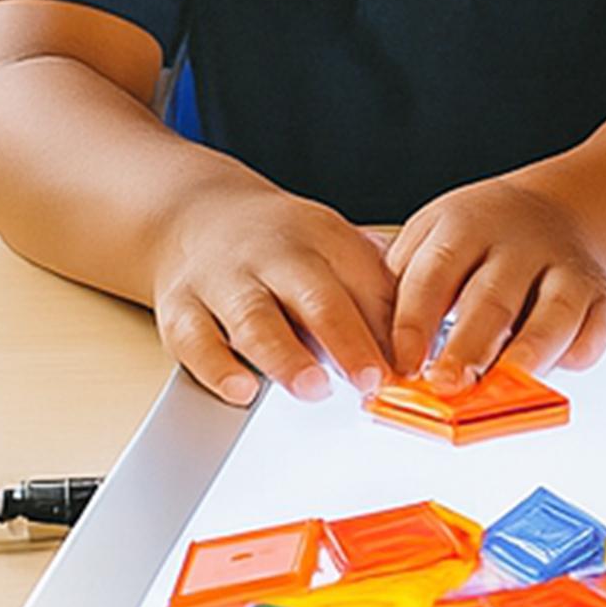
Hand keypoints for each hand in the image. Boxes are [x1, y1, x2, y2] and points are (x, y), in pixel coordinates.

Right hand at [151, 178, 398, 406]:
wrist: (197, 215)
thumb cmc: (280, 243)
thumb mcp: (334, 245)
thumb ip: (374, 285)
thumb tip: (424, 332)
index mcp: (322, 238)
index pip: (365, 280)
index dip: (390, 324)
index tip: (411, 363)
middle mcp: (273, 257)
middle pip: (315, 298)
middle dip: (347, 340)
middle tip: (371, 380)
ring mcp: (225, 282)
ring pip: (255, 320)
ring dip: (286, 357)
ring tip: (314, 389)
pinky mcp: (180, 309)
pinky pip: (195, 341)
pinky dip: (218, 368)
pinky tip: (243, 391)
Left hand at [386, 178, 605, 387]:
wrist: (550, 212)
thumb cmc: (475, 244)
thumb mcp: (428, 244)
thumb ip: (402, 294)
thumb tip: (368, 355)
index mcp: (464, 225)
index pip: (435, 274)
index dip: (415, 322)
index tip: (401, 365)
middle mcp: (519, 243)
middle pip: (493, 297)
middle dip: (470, 345)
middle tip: (448, 384)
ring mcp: (565, 266)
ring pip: (553, 311)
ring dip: (529, 352)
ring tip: (505, 386)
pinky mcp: (601, 293)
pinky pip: (597, 326)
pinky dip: (580, 351)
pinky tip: (556, 372)